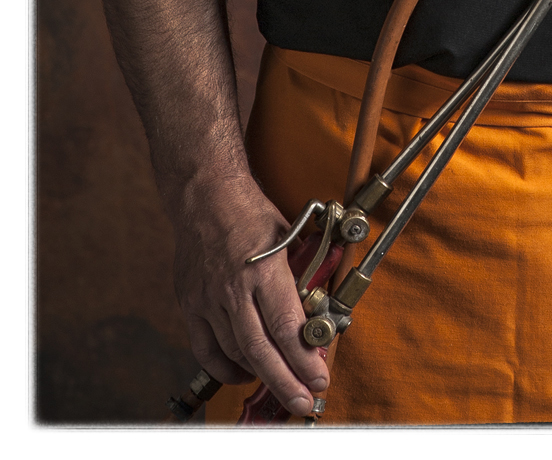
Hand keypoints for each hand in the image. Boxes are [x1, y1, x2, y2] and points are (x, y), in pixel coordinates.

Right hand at [167, 171, 328, 416]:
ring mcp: (208, 298)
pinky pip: (206, 348)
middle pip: (261, 349)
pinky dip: (225, 367)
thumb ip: (298, 276)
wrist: (205, 193)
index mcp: (263, 269)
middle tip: (303, 400)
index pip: (286, 326)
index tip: (319, 378)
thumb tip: (317, 313)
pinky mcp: (190, 303)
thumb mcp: (288, 237)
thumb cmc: (251, 211)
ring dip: (260, 375)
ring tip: (281, 387)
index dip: (303, 359)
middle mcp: (233, 288)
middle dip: (286, 381)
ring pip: (235, 352)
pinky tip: (243, 373)